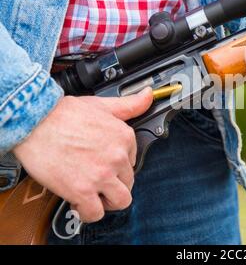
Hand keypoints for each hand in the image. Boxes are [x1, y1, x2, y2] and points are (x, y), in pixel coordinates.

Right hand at [13, 88, 152, 222]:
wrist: (34, 121)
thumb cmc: (63, 114)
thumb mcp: (102, 105)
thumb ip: (129, 105)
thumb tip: (148, 96)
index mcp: (124, 137)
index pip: (132, 161)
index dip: (118, 166)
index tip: (105, 165)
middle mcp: (117, 157)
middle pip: (128, 182)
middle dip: (114, 184)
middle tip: (98, 181)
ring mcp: (102, 175)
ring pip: (120, 201)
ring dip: (107, 201)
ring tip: (94, 194)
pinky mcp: (83, 190)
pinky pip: (95, 213)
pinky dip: (88, 212)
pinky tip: (80, 202)